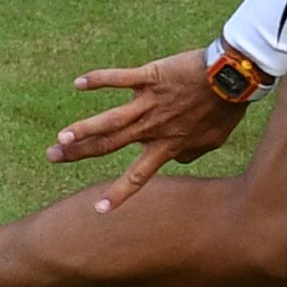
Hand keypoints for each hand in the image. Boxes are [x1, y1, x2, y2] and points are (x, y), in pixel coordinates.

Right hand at [47, 48, 246, 213]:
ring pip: (110, 119)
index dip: (119, 194)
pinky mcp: (150, 77)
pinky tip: (78, 83)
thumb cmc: (225, 111)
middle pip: (110, 145)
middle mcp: (152, 127)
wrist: (233, 79)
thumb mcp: (211, 142)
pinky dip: (99, 80)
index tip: (98, 210)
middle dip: (80, 153)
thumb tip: (176, 159)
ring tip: (62, 137)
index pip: (138, 176)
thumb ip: (189, 154)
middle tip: (53, 157)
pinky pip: (120, 78)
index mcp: (167, 146)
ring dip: (84, 128)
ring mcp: (149, 102)